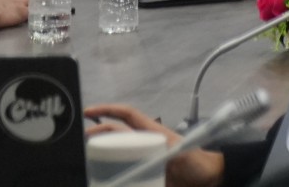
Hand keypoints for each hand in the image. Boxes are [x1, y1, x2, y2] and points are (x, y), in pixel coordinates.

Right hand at [84, 104, 225, 186]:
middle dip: (96, 135)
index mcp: (153, 133)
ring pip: (116, 153)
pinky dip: (110, 175)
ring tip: (83, 163)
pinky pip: (122, 173)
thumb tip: (144, 165)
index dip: (108, 110)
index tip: (87, 111)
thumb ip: (168, 156)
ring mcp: (143, 159)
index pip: (128, 115)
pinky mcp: (143, 175)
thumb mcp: (183, 155)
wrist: (211, 180)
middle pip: (116, 135)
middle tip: (77, 145)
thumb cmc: (199, 164)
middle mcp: (145, 144)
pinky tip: (100, 180)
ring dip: (100, 156)